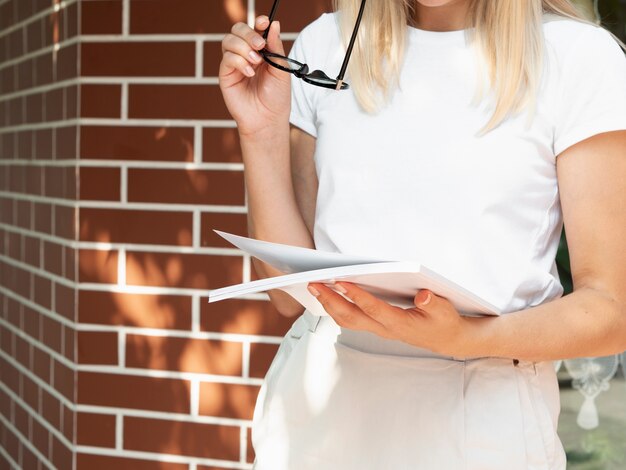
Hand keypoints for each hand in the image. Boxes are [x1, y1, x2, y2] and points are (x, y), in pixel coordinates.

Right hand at [219, 15, 291, 135]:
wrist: (268, 119)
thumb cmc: (277, 97)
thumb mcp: (282, 69)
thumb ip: (276, 47)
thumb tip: (273, 24)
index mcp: (261, 51)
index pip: (254, 29)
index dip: (257, 22)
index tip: (264, 22)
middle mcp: (245, 54)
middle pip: (238, 30)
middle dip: (249, 34)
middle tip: (260, 46)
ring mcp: (234, 64)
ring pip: (229, 41)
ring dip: (243, 47)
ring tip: (256, 62)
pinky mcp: (226, 75)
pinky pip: (226, 58)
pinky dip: (239, 62)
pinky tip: (249, 73)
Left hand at [307, 281, 473, 357]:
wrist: (446, 339)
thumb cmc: (445, 321)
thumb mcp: (446, 312)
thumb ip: (434, 303)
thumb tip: (423, 296)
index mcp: (400, 324)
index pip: (373, 309)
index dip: (356, 296)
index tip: (340, 280)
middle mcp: (384, 329)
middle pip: (351, 317)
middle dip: (330, 300)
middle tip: (312, 283)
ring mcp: (378, 329)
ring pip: (347, 320)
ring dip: (329, 304)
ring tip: (313, 286)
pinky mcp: (375, 326)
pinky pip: (350, 319)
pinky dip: (335, 308)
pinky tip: (326, 295)